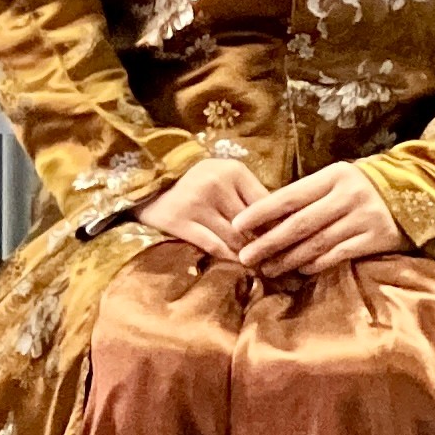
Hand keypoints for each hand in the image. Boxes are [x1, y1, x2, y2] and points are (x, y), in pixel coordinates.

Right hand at [135, 153, 274, 264]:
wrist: (148, 181)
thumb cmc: (197, 182)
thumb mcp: (226, 178)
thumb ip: (252, 197)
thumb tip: (284, 227)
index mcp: (232, 170)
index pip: (268, 205)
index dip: (278, 227)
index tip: (286, 243)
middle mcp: (215, 183)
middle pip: (252, 226)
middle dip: (263, 245)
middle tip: (274, 261)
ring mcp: (195, 202)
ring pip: (236, 239)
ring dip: (247, 255)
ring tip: (257, 264)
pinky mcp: (178, 221)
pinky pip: (214, 247)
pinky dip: (228, 258)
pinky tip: (235, 263)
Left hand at [232, 161, 407, 275]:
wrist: (414, 192)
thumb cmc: (361, 186)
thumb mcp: (335, 180)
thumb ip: (308, 195)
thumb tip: (268, 217)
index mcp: (331, 177)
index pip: (289, 196)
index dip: (261, 212)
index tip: (238, 224)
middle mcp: (346, 197)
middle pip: (299, 224)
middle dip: (269, 242)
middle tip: (245, 256)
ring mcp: (362, 219)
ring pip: (317, 243)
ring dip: (288, 258)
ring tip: (267, 269)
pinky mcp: (376, 239)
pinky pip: (339, 254)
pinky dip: (316, 264)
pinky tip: (299, 270)